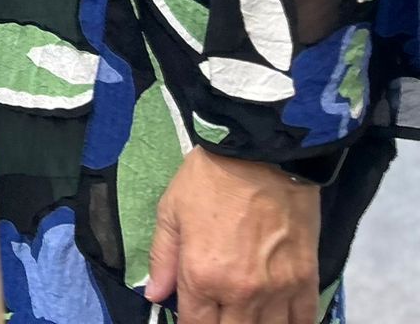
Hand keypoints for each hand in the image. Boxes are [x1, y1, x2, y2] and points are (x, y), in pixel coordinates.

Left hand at [146, 147, 320, 323]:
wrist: (261, 155)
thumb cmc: (208, 179)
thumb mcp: (170, 212)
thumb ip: (162, 259)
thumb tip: (154, 295)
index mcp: (201, 276)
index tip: (192, 321)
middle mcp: (241, 293)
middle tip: (218, 314)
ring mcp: (278, 290)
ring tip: (245, 317)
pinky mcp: (307, 280)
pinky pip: (304, 321)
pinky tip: (280, 321)